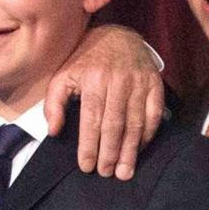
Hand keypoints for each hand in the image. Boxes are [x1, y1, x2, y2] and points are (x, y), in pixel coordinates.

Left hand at [44, 25, 163, 179]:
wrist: (117, 36)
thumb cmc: (84, 60)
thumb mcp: (62, 75)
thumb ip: (54, 103)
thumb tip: (53, 131)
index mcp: (93, 79)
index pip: (91, 120)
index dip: (89, 146)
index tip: (87, 166)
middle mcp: (118, 81)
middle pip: (115, 125)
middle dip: (110, 153)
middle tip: (107, 174)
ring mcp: (139, 82)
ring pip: (135, 123)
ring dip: (130, 150)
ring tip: (124, 171)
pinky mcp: (155, 84)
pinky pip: (154, 114)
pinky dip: (147, 134)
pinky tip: (139, 149)